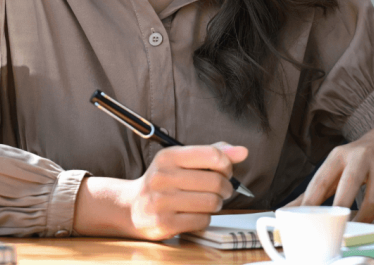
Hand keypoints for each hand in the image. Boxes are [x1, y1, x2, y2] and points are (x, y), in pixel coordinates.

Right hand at [74, 142, 247, 240]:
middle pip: (215, 181)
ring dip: (216, 204)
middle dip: (225, 188)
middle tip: (221, 190)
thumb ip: (211, 153)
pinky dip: (205, 218)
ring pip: (211, 202)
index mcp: (168, 156)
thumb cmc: (163, 182)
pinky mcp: (165, 223)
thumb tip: (242, 152)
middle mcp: (163, 177)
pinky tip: (195, 213)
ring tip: (208, 202)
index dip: (227, 165)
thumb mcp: (181, 161)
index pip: (212, 155)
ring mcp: (162, 201)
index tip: (225, 170)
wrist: (131, 207)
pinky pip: (202, 220)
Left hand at [286, 124, 373, 224]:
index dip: (311, 201)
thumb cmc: (358, 159)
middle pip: (349, 186)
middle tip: (335, 230)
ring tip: (358, 231)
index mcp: (339, 155)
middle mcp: (361, 155)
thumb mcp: (336, 167)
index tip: (304, 220)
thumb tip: (288, 211)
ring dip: (366, 220)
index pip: (321, 180)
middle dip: (341, 210)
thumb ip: (315, 189)